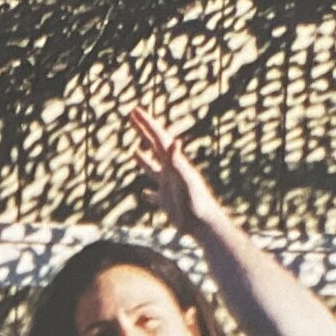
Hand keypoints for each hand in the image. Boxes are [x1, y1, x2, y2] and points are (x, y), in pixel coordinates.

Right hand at [128, 108, 223, 237]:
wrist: (203, 224)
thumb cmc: (195, 203)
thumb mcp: (185, 180)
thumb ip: (178, 161)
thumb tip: (174, 141)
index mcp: (173, 163)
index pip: (157, 138)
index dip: (146, 123)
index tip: (134, 111)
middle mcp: (171, 171)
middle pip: (154, 147)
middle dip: (143, 132)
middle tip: (132, 118)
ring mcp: (168, 186)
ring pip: (153, 169)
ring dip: (144, 160)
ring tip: (135, 151)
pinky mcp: (167, 202)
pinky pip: (154, 195)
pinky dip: (148, 192)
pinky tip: (144, 193)